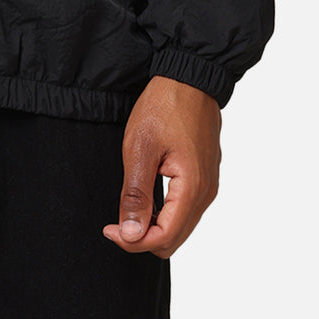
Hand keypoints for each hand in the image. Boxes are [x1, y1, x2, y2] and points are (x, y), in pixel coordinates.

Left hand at [102, 74, 220, 257]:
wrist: (189, 76)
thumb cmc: (164, 106)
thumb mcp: (140, 148)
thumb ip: (136, 194)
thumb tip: (131, 234)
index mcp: (192, 188)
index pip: (164, 238)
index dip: (133, 241)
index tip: (109, 228)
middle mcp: (206, 193)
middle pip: (174, 239)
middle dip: (142, 237)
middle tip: (115, 221)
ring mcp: (209, 184)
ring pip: (181, 226)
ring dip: (153, 226)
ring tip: (127, 208)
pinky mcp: (205, 175)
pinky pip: (186, 209)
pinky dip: (164, 213)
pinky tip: (145, 197)